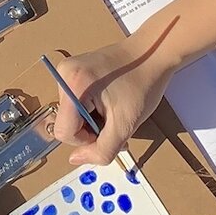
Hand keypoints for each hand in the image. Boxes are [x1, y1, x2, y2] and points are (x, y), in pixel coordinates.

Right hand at [47, 34, 180, 165]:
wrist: (151, 54)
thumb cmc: (142, 84)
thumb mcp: (125, 125)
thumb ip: (101, 150)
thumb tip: (75, 160)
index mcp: (73, 85)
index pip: (65, 132)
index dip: (87, 140)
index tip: (109, 129)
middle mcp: (63, 74)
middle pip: (68, 123)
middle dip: (92, 129)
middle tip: (116, 121)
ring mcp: (66, 70)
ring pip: (73, 114)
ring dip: (94, 119)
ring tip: (115, 109)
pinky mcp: (73, 70)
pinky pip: (75, 101)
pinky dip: (92, 108)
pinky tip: (109, 101)